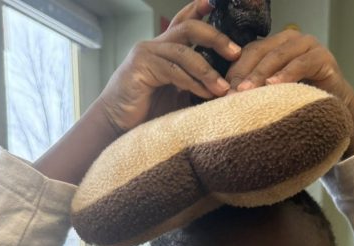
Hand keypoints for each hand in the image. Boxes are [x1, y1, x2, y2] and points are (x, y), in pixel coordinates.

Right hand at [98, 0, 241, 133]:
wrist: (117, 126)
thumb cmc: (148, 113)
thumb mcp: (177, 95)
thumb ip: (195, 84)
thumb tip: (224, 87)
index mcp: (165, 49)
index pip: (184, 22)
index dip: (199, 9)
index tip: (216, 4)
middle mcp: (155, 45)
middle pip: (189, 28)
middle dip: (216, 38)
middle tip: (236, 52)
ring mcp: (147, 54)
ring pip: (184, 51)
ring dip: (207, 71)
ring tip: (223, 88)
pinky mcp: (141, 67)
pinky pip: (173, 70)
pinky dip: (192, 83)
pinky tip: (205, 94)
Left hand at [225, 29, 353, 107]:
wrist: (336, 108)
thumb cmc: (301, 100)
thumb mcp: (275, 91)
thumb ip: (256, 87)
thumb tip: (226, 96)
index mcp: (275, 44)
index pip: (250, 52)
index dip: (235, 70)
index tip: (223, 91)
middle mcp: (291, 39)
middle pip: (261, 52)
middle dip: (245, 73)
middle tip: (232, 93)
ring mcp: (308, 45)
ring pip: (278, 56)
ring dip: (261, 74)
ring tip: (248, 90)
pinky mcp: (323, 57)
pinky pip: (300, 64)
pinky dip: (286, 75)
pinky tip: (274, 85)